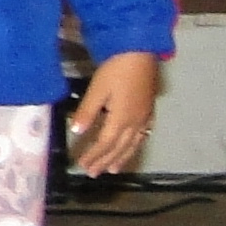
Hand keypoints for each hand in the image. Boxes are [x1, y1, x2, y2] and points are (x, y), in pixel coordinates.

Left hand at [65, 49, 159, 175]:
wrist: (140, 52)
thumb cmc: (116, 69)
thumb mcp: (97, 89)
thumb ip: (87, 111)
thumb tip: (76, 132)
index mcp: (121, 118)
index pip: (105, 143)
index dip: (93, 155)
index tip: (82, 165)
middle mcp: (136, 121)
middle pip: (119, 147)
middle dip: (106, 161)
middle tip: (95, 173)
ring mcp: (145, 116)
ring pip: (133, 143)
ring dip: (122, 157)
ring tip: (114, 169)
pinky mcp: (150, 109)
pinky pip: (143, 134)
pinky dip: (136, 145)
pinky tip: (133, 146)